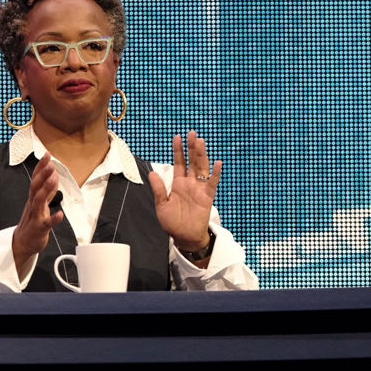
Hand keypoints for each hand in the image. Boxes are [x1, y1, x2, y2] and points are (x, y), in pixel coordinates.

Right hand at [12, 152, 63, 278]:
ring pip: (40, 201)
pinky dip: (54, 219)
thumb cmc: (32, 222)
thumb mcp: (40, 203)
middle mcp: (33, 204)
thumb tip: (53, 176)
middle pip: (36, 186)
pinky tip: (61, 214)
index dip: (41, 167)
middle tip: (50, 162)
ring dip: (47, 189)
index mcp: (34, 198)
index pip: (36, 179)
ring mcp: (36, 216)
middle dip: (43, 174)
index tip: (47, 154)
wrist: (22, 243)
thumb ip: (47, 190)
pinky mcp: (40, 228)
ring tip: (55, 179)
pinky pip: (47, 223)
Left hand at [148, 131, 220, 253]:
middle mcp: (190, 183)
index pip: (179, 163)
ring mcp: (200, 188)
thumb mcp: (162, 205)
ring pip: (202, 168)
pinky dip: (216, 174)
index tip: (177, 137)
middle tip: (192, 133)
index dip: (178, 150)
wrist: (184, 237)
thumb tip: (152, 172)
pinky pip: (213, 183)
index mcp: (178, 183)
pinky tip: (217, 164)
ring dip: (202, 155)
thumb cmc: (172, 222)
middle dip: (192, 147)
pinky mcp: (208, 197)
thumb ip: (159, 189)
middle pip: (192, 161)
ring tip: (201, 142)